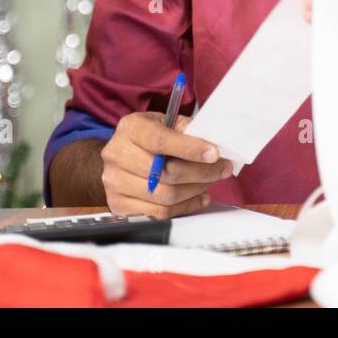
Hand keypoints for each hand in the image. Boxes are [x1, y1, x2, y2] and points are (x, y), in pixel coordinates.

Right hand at [100, 111, 233, 217]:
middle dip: (202, 172)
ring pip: (165, 196)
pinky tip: (198, 197)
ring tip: (208, 182)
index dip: (190, 149)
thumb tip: (213, 141)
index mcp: (130, 129)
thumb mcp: (164, 123)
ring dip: (195, 190)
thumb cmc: (147, 138)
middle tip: (223, 169)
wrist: (119, 157)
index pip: (160, 141)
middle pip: (165, 172)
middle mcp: (117, 155)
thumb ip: (186, 129)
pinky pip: (159, 214)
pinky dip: (185, 207)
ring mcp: (115, 183)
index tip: (214, 154)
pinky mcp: (118, 205)